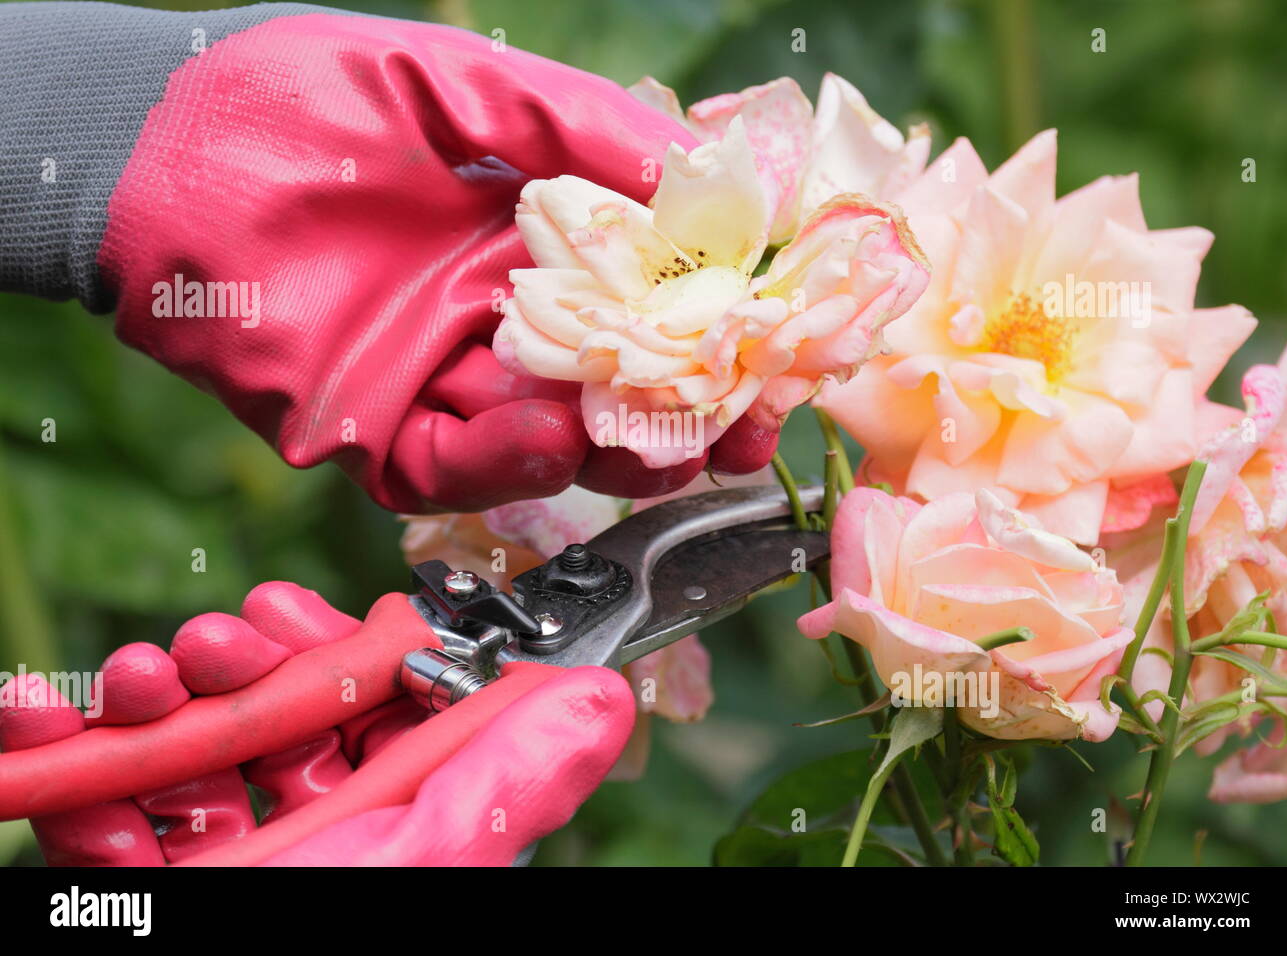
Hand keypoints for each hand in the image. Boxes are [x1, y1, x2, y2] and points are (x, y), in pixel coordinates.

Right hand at [0, 582, 633, 865]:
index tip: (290, 611)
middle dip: (230, 662)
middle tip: (202, 643)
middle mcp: (316, 836)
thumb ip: (505, 779)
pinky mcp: (142, 880)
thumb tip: (602, 697)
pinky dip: (66, 758)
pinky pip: (103, 804)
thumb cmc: (303, 942)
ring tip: (131, 681)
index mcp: (395, 825)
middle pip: (277, 710)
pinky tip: (46, 728)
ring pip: (190, 740)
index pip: (378, 708)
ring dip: (147, 695)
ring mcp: (228, 855)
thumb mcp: (417, 858)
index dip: (337, 647)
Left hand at [91, 8, 775, 511]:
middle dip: (691, 416)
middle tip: (747, 427)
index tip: (782, 348)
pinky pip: (455, 468)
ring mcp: (444, 382)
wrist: (165, 144)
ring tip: (665, 436)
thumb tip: (711, 168)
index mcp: (541, 247)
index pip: (654, 305)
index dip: (721, 332)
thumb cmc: (312, 96)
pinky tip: (548, 432)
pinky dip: (507, 461)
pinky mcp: (375, 432)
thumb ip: (584, 128)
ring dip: (616, 449)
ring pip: (552, 446)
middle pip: (619, 392)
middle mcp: (506, 324)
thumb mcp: (471, 88)